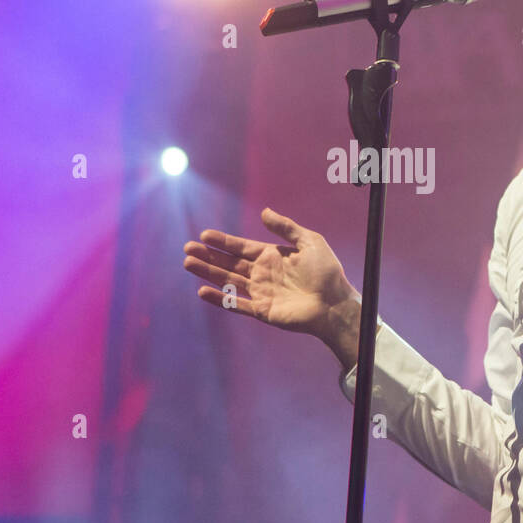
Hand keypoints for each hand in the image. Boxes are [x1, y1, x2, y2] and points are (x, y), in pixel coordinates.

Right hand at [183, 207, 359, 341]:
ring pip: (228, 280)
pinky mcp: (262, 310)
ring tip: (188, 263)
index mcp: (272, 256)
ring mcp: (261, 292)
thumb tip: (264, 212)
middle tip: (187, 248)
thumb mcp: (310, 241)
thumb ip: (286, 228)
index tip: (205, 235)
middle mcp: (263, 273)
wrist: (335, 304)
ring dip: (208, 272)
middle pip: (229, 262)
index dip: (223, 242)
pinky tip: (202, 291)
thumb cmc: (327, 272)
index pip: (241, 247)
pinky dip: (220, 299)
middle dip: (208, 256)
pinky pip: (236, 304)